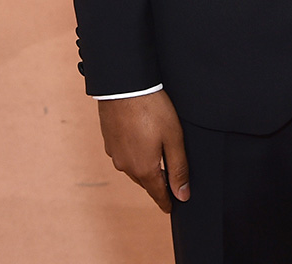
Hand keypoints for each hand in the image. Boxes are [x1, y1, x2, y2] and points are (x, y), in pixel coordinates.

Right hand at [96, 90, 189, 212]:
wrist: (124, 85)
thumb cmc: (151, 108)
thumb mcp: (173, 137)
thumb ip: (178, 168)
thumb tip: (182, 195)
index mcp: (144, 169)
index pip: (158, 194)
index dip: (167, 201)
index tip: (172, 206)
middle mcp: (126, 166)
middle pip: (146, 181)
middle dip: (158, 182)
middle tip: (169, 180)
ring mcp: (115, 154)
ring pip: (133, 168)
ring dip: (144, 167)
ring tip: (156, 159)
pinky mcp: (109, 140)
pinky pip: (124, 154)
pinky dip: (133, 153)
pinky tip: (140, 141)